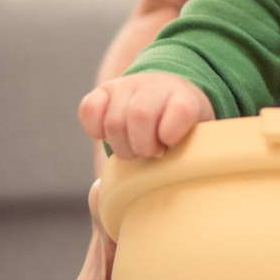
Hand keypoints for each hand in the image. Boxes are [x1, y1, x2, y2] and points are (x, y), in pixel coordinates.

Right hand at [77, 72, 213, 158]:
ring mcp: (129, 86)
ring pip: (114, 120)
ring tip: (133, 149)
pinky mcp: (104, 91)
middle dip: (141, 146)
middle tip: (149, 153)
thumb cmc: (180, 136)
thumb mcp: (190, 147)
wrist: (168, 99)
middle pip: (140, 115)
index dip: (171, 132)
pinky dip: (95, 130)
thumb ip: (171, 170)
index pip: (181, 110)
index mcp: (187, 100)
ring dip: (120, 145)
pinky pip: (89, 109)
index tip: (170, 145)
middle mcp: (157, 87)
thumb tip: (103, 193)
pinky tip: (108, 136)